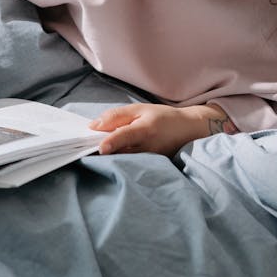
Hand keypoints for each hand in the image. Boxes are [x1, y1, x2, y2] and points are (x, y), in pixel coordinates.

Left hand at [90, 102, 235, 156]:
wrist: (189, 130)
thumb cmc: (163, 117)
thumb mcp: (140, 109)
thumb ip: (116, 116)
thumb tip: (93, 126)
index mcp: (146, 129)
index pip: (126, 136)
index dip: (113, 141)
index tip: (101, 147)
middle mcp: (148, 147)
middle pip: (121, 152)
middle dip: (104, 151)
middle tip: (87, 147)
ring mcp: (150, 160)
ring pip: (124, 161)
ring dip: (109, 157)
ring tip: (97, 152)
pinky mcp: (151, 167)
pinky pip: (130, 165)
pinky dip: (119, 161)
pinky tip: (112, 157)